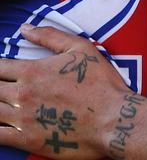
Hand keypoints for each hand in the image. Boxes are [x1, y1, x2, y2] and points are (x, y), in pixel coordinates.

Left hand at [0, 25, 134, 158]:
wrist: (113, 119)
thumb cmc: (101, 83)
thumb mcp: (82, 49)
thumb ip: (51, 37)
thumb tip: (25, 28)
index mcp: (32, 71)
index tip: (2, 70)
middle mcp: (22, 94)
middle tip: (4, 87)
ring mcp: (22, 119)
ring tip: (3, 103)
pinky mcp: (28, 141)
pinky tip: (2, 125)